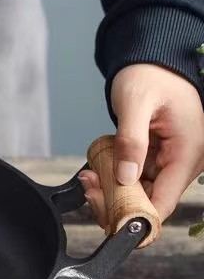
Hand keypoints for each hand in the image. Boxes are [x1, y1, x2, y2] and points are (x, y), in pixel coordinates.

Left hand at [80, 64, 203, 228]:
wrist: (153, 62)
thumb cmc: (149, 75)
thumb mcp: (135, 103)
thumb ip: (130, 141)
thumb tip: (125, 178)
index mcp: (189, 152)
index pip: (163, 202)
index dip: (134, 215)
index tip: (104, 212)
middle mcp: (185, 162)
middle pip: (150, 203)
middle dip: (116, 202)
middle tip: (88, 186)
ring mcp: (172, 163)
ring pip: (140, 194)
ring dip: (112, 192)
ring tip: (89, 177)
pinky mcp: (158, 160)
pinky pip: (135, 181)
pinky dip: (115, 180)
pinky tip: (97, 170)